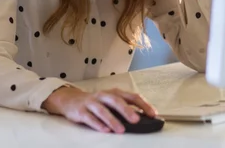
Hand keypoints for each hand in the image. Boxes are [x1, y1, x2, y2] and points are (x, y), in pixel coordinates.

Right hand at [42, 86, 157, 133]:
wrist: (71, 100)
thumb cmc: (97, 102)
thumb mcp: (111, 102)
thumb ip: (125, 107)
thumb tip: (143, 117)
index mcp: (114, 93)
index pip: (131, 96)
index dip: (143, 104)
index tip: (152, 113)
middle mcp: (104, 96)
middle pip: (116, 101)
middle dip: (127, 111)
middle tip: (136, 120)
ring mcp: (92, 103)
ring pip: (102, 110)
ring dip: (112, 120)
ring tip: (120, 130)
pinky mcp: (81, 111)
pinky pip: (90, 118)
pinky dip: (98, 124)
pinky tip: (105, 130)